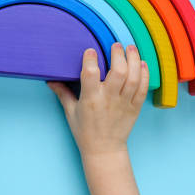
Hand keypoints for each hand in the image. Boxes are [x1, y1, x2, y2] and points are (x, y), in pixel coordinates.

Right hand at [48, 43, 148, 194]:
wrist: (104, 150)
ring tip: (131, 48)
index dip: (91, 59)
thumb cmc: (85, 131)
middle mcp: (109, 99)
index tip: (90, 50)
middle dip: (118, 54)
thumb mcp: (71, 112)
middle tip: (115, 44)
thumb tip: (50, 80)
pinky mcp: (135, 107)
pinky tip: (142, 63)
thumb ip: (63, 93)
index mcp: (91, 99)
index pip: (91, 74)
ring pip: (133, 78)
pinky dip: (145, 74)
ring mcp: (124, 103)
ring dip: (134, 60)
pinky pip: (143, 88)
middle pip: (118, 72)